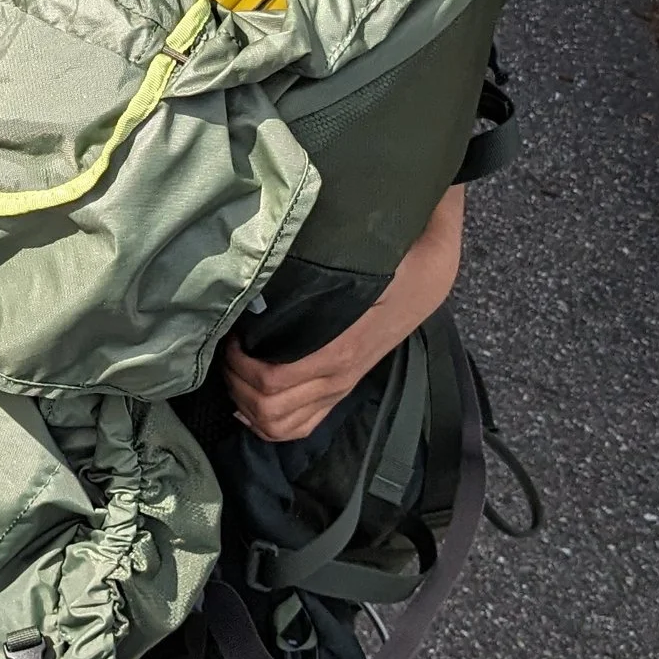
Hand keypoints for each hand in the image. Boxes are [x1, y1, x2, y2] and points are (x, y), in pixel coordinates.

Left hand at [221, 184, 465, 443]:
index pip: (274, 379)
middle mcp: (336, 375)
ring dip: (247, 402)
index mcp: (339, 346)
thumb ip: (345, 242)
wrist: (433, 274)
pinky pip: (300, 426)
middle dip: (236, 380)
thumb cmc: (405, 256)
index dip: (239, 363)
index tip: (228, 332)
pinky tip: (247, 399)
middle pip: (269, 407)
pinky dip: (266, 421)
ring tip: (234, 367)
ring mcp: (339, 385)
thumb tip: (298, 233)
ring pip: (280, 425)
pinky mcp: (340, 387)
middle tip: (225, 346)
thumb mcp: (383, 246)